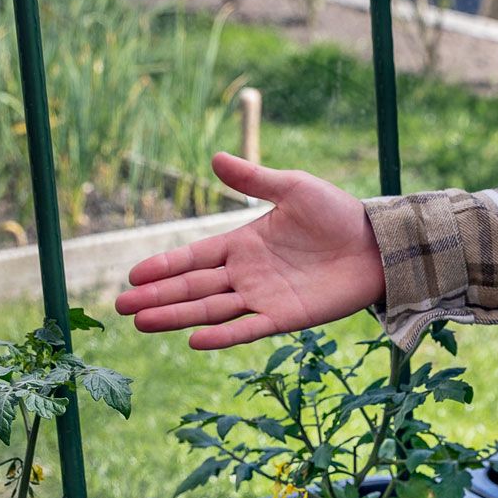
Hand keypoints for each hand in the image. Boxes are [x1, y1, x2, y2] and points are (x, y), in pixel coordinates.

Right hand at [114, 152, 384, 348]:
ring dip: (176, 316)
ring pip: (211, 309)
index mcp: (243, 242)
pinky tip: (194, 340)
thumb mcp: (293, 187)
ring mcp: (263, 297)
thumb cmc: (336, 213)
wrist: (377, 243)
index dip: (163, 267)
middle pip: (193, 287)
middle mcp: (246, 273)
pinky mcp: (285, 317)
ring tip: (141, 323)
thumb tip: (213, 158)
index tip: (132, 276)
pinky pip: (247, 327)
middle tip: (121, 308)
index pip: (194, 257)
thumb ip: (253, 178)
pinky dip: (222, 334)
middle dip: (157, 296)